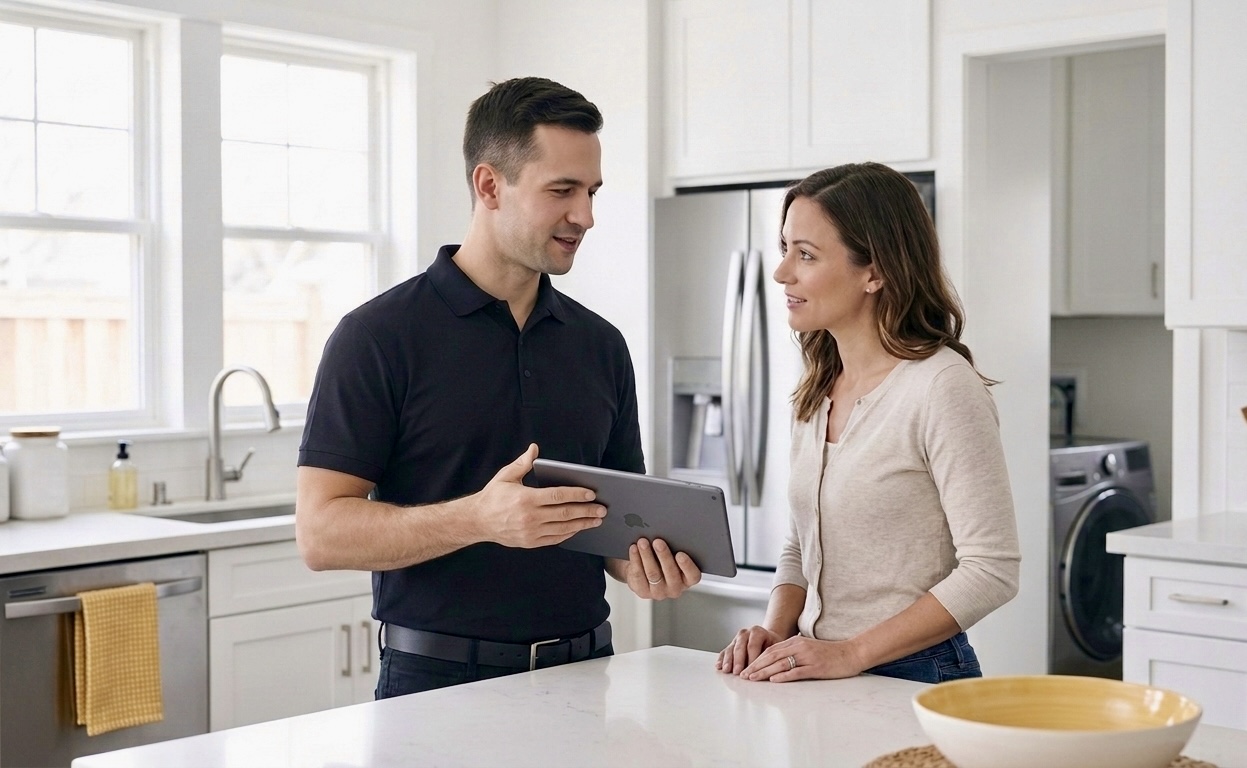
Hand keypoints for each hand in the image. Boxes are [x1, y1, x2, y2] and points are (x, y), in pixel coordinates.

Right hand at [474, 444, 605, 547]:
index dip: (577, 494)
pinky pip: (555, 539)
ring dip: (582, 524)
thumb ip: (523, 463)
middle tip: (602, 508)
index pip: (557, 496)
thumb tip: (534, 448)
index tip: (592, 493)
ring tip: (596, 519)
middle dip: (587, 511)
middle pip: (565, 514)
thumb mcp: (506, 476)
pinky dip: (569, 533)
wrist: (477, 521)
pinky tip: (579, 528)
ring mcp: (530, 532)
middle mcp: (529, 517)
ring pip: (563, 529)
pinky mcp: (530, 542)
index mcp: (525, 498)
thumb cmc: (493, 496)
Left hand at [622, 538, 699, 599]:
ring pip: (653, 573)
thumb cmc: (662, 559)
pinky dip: (635, 559)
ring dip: (647, 555)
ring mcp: (659, 592)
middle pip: (670, 573)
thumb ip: (675, 548)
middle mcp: (675, 588)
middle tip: (658, 542)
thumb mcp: (672, 554)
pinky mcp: (643, 592)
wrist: (643, 570)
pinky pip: (638, 575)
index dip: (687, 566)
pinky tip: (634, 549)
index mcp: (687, 579)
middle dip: (664, 555)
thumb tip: (669, 532)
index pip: (693, 576)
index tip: (680, 554)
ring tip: (643, 542)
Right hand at [715, 625, 783, 674]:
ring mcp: (736, 639)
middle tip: (737, 672)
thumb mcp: (776, 648)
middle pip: (740, 647)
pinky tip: (719, 666)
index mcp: (757, 632)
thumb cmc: (773, 646)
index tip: (751, 670)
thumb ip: (771, 657)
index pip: (753, 645)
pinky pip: (724, 651)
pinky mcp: (731, 645)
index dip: (751, 658)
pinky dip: (721, 659)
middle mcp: (745, 633)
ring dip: (728, 661)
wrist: (767, 639)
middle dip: (738, 661)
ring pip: (731, 649)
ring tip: (727, 670)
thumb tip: (768, 672)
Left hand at [738, 635, 864, 682]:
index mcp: (796, 642)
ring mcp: (807, 657)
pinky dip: (783, 676)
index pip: (771, 650)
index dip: (756, 659)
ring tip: (752, 678)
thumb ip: (794, 651)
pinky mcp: (816, 667)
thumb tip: (777, 661)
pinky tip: (773, 680)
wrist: (852, 653)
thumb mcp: (809, 648)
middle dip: (755, 666)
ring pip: (780, 663)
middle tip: (743, 675)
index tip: (746, 667)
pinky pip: (796, 671)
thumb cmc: (831, 653)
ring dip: (764, 671)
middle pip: (772, 656)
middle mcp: (799, 647)